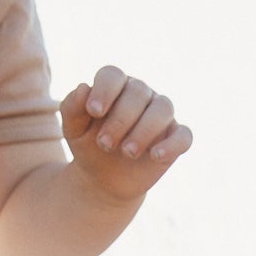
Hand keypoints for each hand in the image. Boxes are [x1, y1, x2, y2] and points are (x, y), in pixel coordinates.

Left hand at [61, 66, 191, 204]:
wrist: (103, 179)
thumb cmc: (88, 146)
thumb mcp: (74, 130)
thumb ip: (72, 108)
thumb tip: (83, 88)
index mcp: (115, 86)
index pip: (113, 75)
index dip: (105, 90)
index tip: (94, 112)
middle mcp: (141, 94)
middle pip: (138, 92)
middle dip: (120, 119)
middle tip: (104, 144)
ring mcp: (160, 115)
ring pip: (163, 109)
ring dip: (144, 130)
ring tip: (127, 152)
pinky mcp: (175, 138)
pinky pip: (183, 135)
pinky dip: (172, 144)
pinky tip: (155, 156)